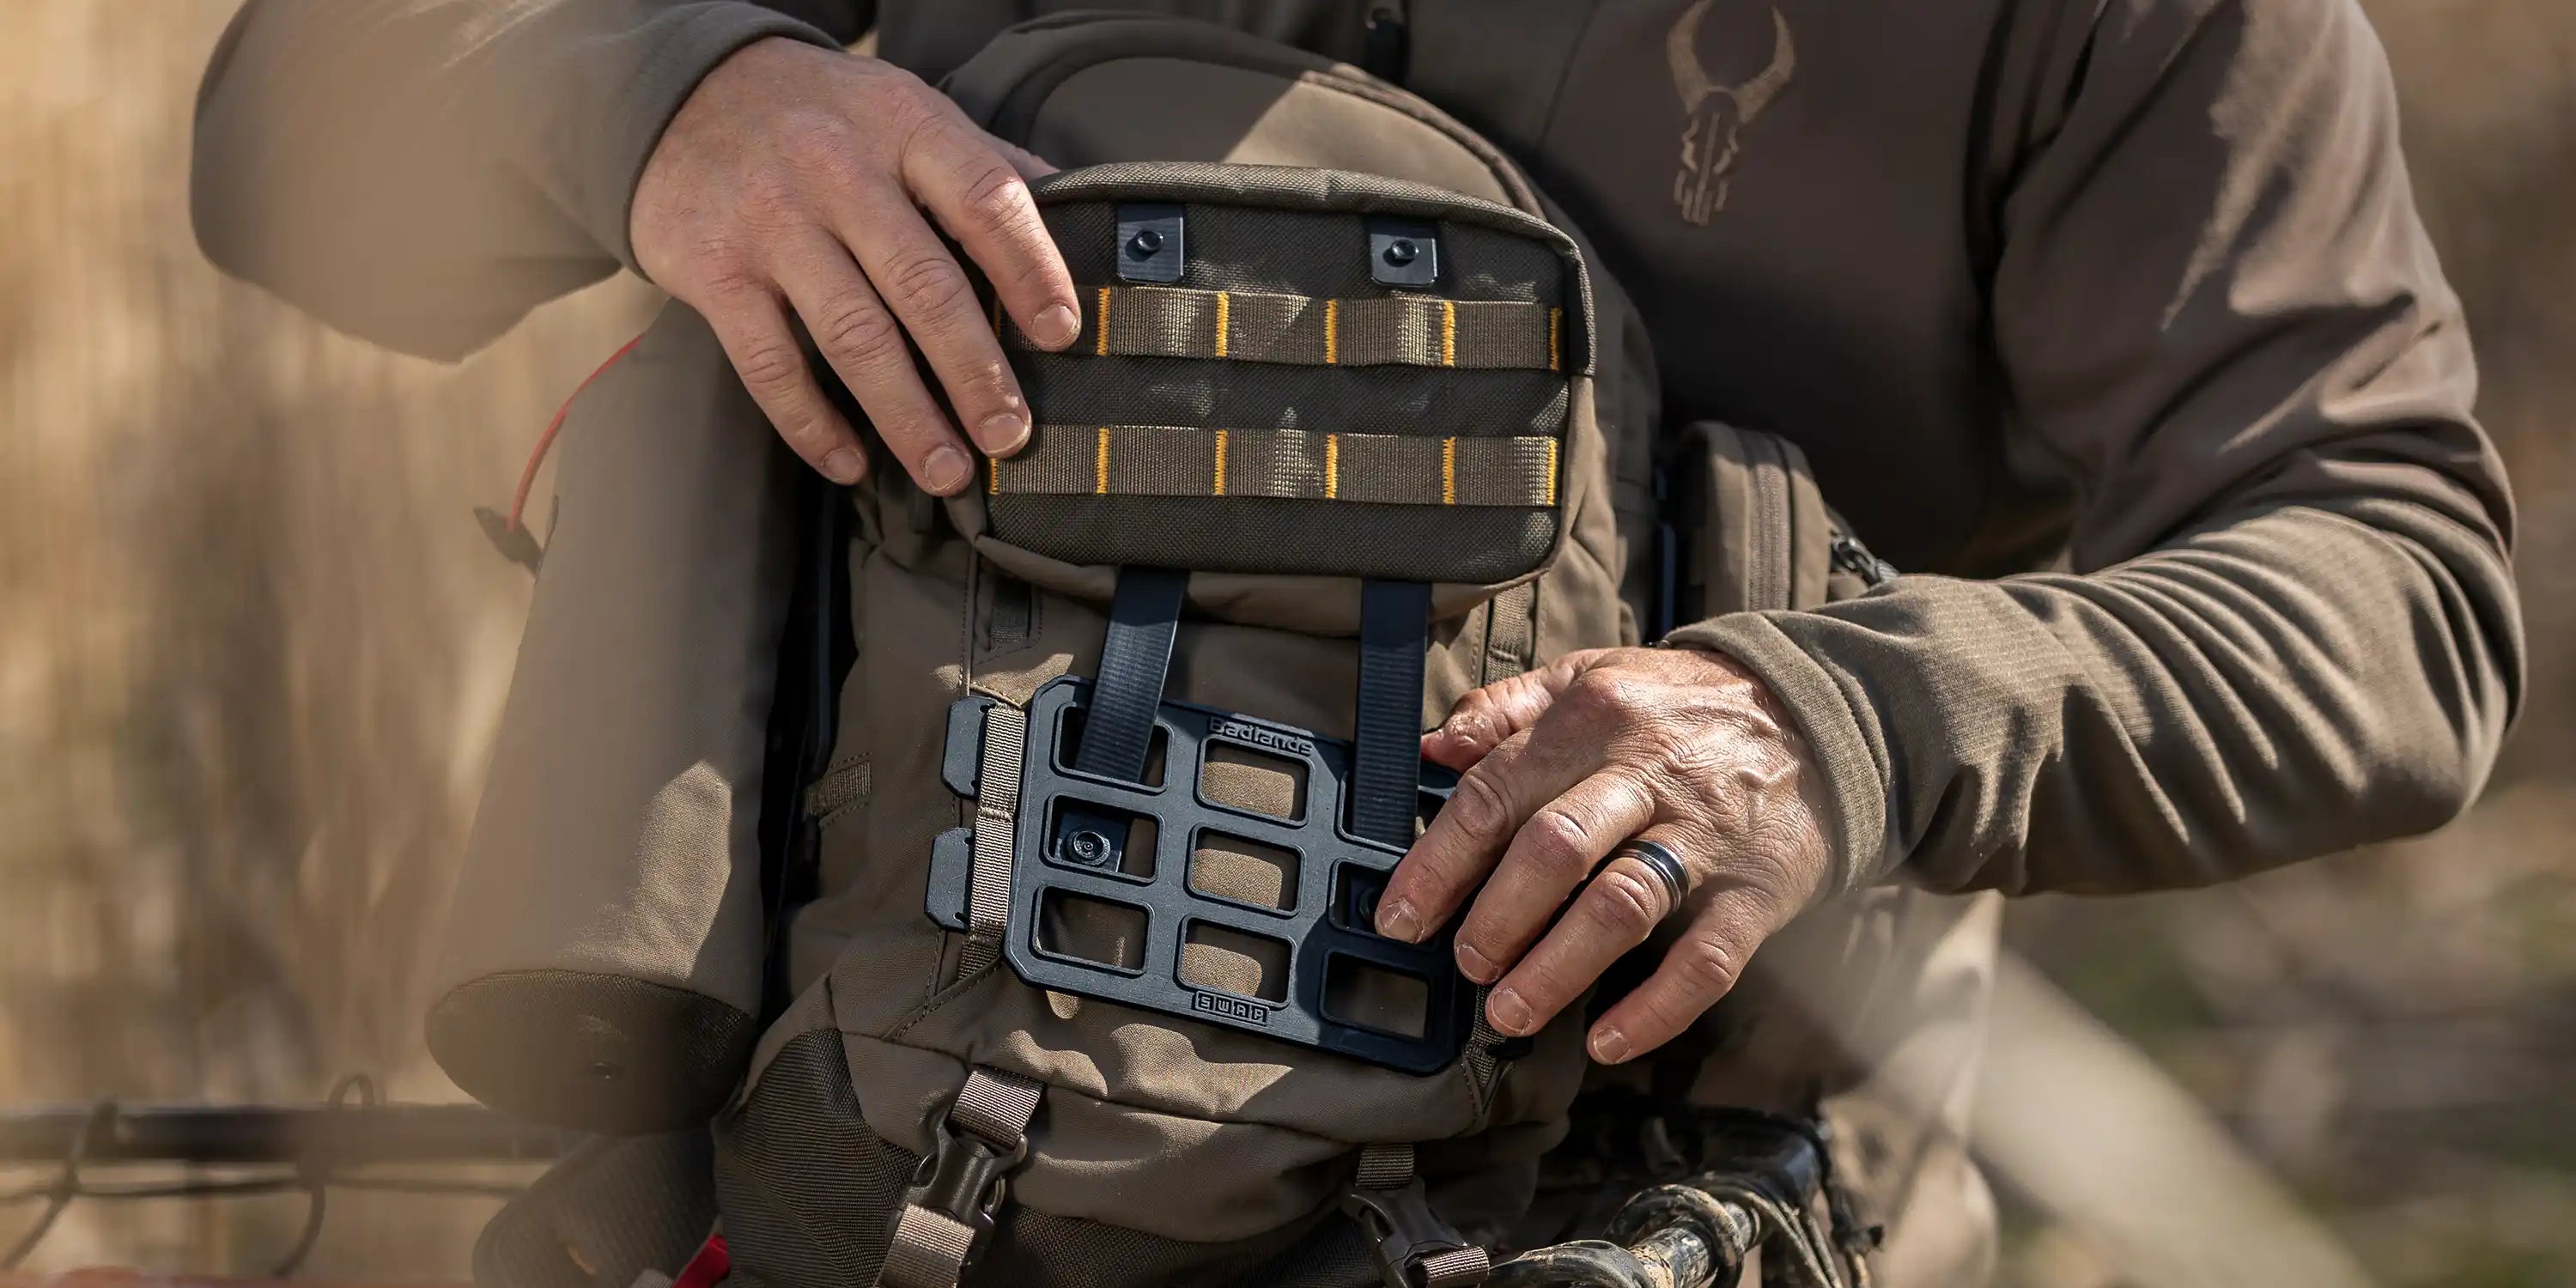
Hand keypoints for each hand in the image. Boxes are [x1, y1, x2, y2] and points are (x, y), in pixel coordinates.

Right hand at [630, 38, 1082, 492]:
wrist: (681, 94)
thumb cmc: (820, 116)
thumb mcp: (902, 109)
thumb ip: (981, 161)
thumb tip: (1078, 210)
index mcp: (903, 126)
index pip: (983, 199)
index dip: (1030, 269)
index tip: (1060, 333)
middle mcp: (837, 170)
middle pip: (923, 283)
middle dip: (974, 370)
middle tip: (1009, 433)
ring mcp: (771, 221)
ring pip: (853, 335)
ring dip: (906, 415)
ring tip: (947, 470)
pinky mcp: (714, 270)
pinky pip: (770, 363)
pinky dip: (812, 424)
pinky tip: (851, 462)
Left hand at [1373, 647, 1833, 1063]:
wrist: (1820, 715)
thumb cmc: (1681, 708)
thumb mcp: (1593, 677)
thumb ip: (1507, 709)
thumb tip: (1430, 747)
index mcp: (1593, 719)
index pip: (1496, 794)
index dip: (1438, 864)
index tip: (1400, 918)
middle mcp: (1647, 771)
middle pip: (1553, 849)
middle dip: (1494, 919)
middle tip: (1464, 966)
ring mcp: (1707, 834)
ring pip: (1621, 905)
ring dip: (1556, 970)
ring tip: (1509, 1013)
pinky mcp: (1758, 888)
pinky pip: (1706, 960)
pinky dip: (1654, 1009)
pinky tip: (1606, 1041)